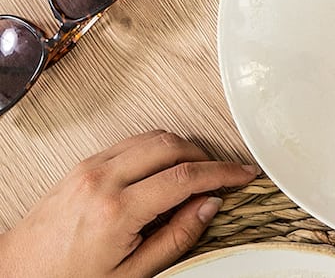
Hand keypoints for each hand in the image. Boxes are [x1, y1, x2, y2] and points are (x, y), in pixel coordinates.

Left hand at [0, 130, 258, 277]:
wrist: (18, 274)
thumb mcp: (131, 274)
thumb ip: (176, 238)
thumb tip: (208, 206)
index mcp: (117, 211)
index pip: (185, 176)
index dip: (223, 173)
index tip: (243, 175)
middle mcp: (101, 181)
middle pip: (171, 146)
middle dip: (205, 157)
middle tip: (221, 176)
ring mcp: (88, 169)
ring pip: (151, 138)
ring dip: (181, 150)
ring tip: (194, 174)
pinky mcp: (81, 167)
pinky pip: (129, 143)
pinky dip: (155, 150)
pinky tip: (162, 171)